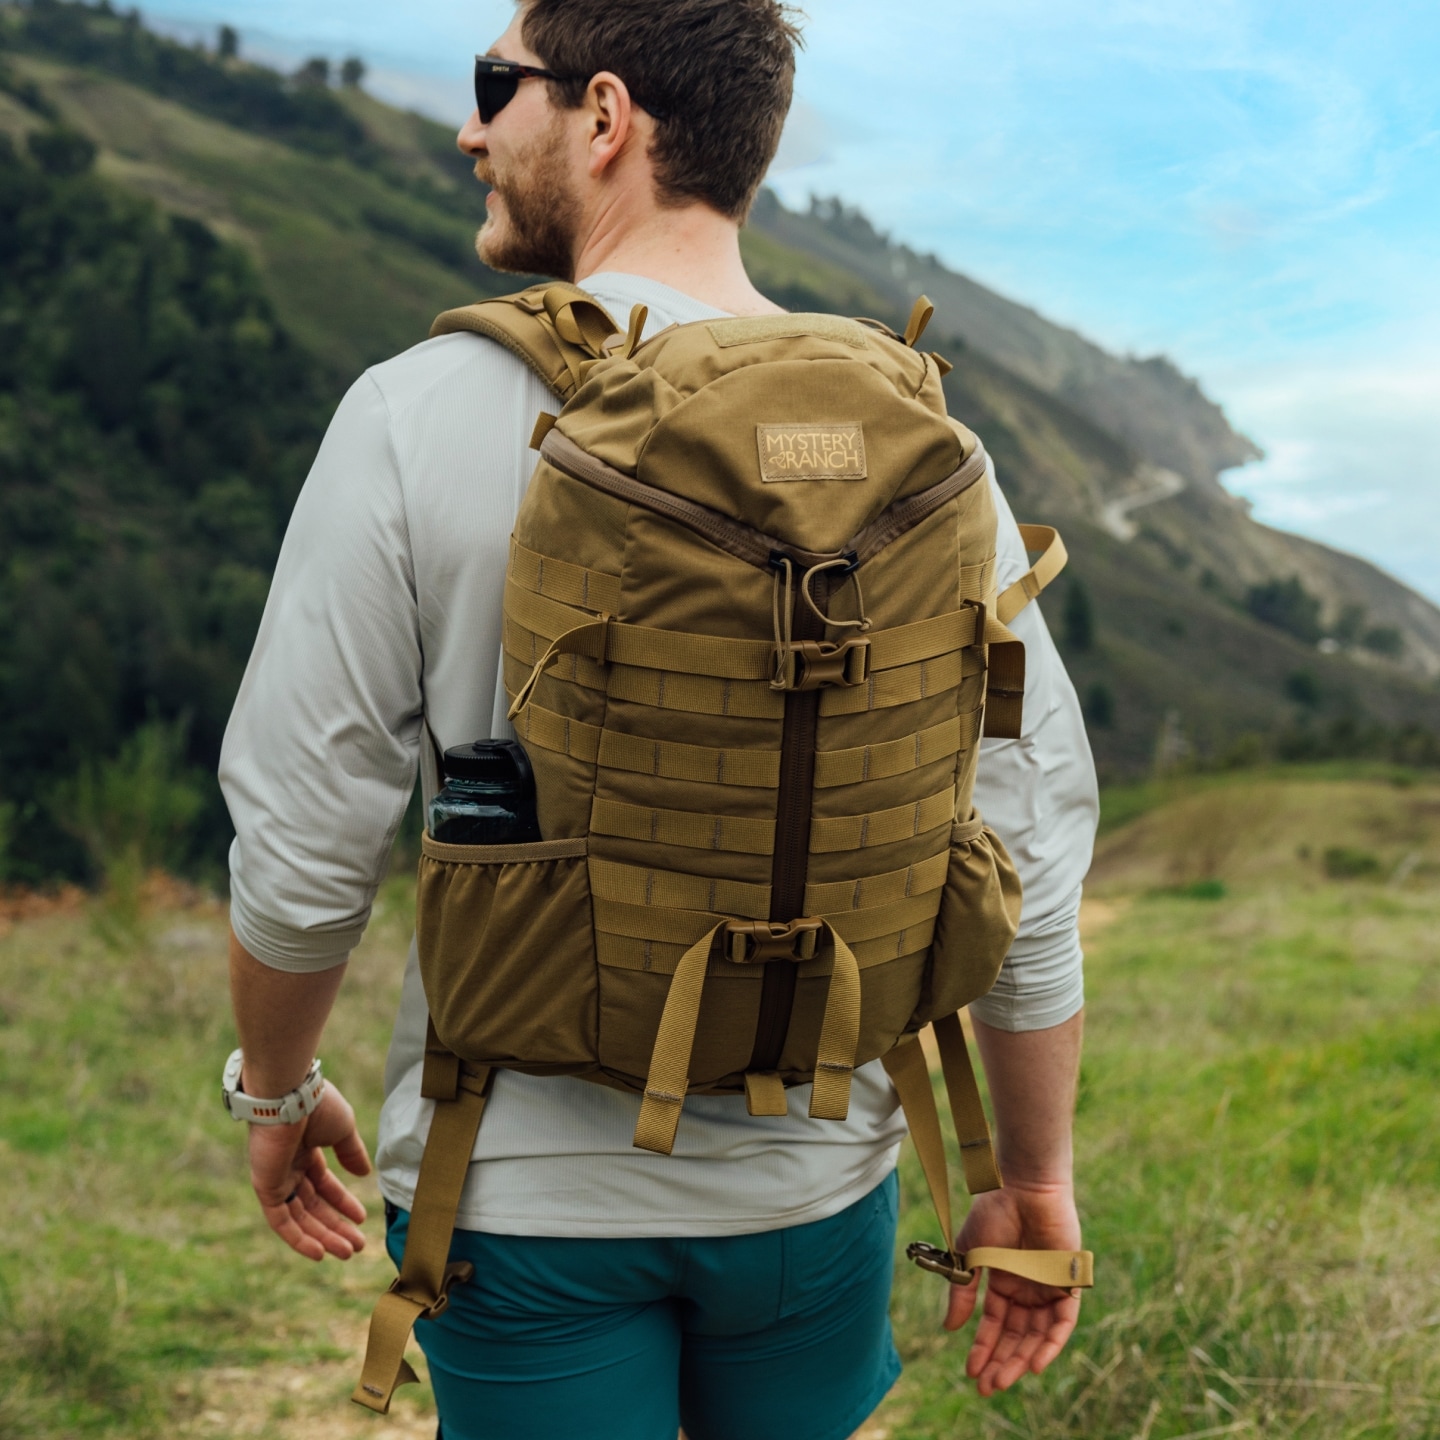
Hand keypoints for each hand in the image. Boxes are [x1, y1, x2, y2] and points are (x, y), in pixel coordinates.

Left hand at [246, 1081, 371, 1261]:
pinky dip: (298, 1238)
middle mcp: (289, 1168)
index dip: (343, 1203)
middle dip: (335, 1226)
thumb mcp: (343, 1129)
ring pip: (300, 1218)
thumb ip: (351, 1152)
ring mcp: (276, 1179)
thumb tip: (365, 1174)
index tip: (362, 1219)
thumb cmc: (318, 1105)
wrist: (291, 1096)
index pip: (324, 1185)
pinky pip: (281, 1221)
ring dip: (323, 1237)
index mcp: (306, 1151)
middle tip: (356, 1246)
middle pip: (313, 1206)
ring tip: (346, 1252)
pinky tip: (319, 1252)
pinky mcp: (266, 1188)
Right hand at [943, 1181, 1081, 1395]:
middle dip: (1002, 1362)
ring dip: (1022, 1359)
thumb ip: (963, 1291)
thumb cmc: (994, 1212)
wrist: (1022, 1186)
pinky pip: (1063, 1323)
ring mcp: (1048, 1288)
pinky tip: (1035, 1364)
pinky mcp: (1069, 1284)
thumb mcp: (970, 1254)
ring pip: (1038, 1335)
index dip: (983, 1348)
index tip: (970, 1372)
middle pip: (1017, 1336)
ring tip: (1004, 1380)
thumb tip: (949, 1329)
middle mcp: (1027, 1290)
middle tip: (987, 1387)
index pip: (995, 1325)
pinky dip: (1051, 1345)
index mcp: (1004, 1283)